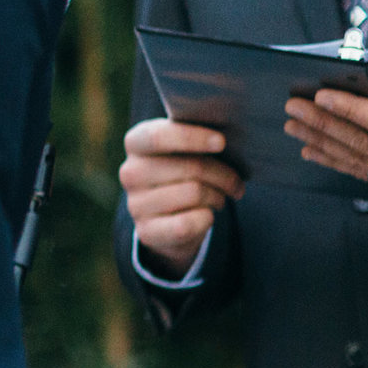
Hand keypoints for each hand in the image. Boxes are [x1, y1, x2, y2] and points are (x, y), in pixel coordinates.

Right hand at [119, 118, 242, 271]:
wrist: (167, 216)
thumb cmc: (184, 171)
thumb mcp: (183, 148)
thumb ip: (195, 137)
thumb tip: (223, 139)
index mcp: (136, 143)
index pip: (159, 136)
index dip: (193, 138)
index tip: (222, 142)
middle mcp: (130, 172)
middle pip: (190, 167)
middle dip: (224, 175)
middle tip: (236, 182)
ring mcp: (136, 204)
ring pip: (195, 193)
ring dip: (218, 196)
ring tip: (219, 197)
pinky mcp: (147, 232)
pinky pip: (189, 223)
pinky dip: (207, 219)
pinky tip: (207, 215)